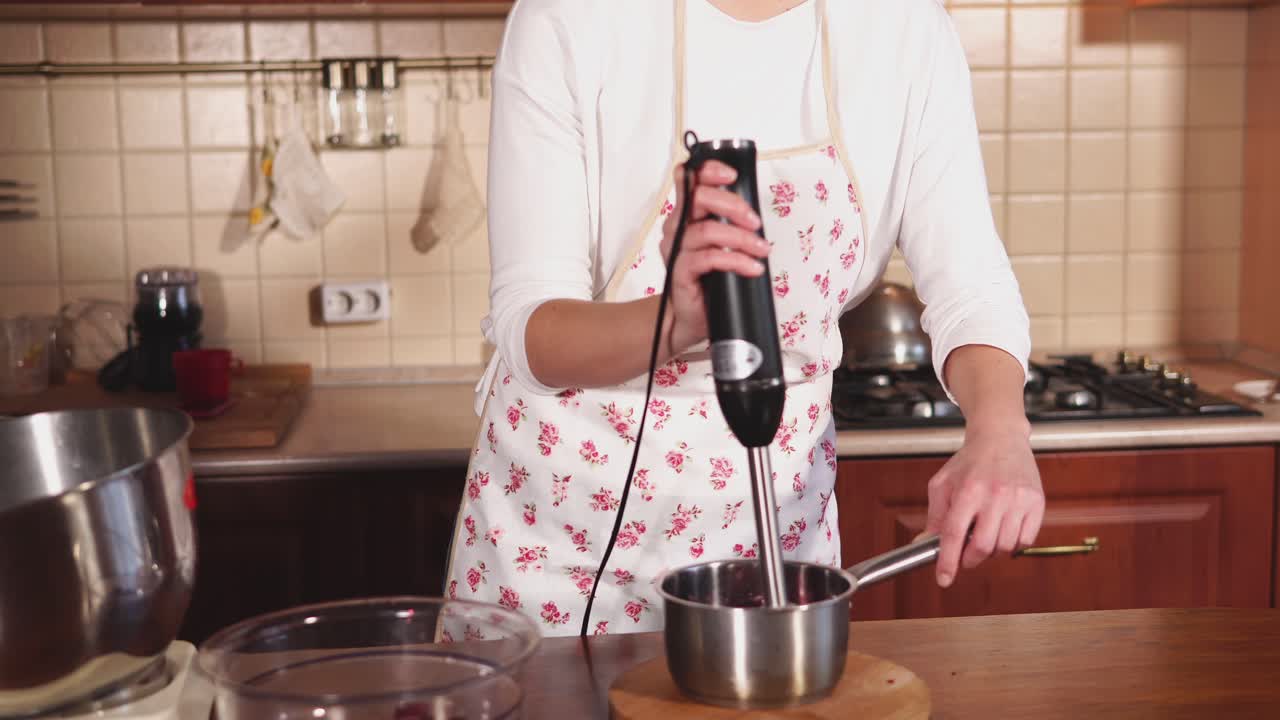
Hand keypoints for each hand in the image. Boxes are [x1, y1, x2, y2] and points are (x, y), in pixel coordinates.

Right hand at [658, 160, 769, 356]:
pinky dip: (736, 260)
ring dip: (741, 237)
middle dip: (733, 205)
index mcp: (686, 215)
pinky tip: (752, 268)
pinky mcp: (680, 271)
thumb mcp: (722, 244)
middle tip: (755, 221)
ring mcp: (676, 249)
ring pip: (707, 230)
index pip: (688, 179)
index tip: (731, 176)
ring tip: (761, 250)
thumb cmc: (709, 278)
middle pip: (698, 197)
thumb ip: (729, 222)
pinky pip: (709, 258)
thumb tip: (753, 210)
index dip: (708, 170)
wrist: (693, 317)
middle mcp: (677, 227)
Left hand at [923, 426, 1044, 587]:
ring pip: (1006, 547)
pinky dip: (1013, 544)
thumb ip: (934, 517)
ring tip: (985, 536)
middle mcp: (995, 495)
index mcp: (968, 490)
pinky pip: (1025, 540)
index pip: (955, 534)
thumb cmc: (969, 462)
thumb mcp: (942, 484)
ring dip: (992, 552)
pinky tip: (1003, 530)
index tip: (944, 579)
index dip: (948, 561)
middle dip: (971, 560)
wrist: (1000, 438)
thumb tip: (923, 546)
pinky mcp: (1037, 503)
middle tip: (966, 557)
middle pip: (983, 547)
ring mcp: (1019, 499)